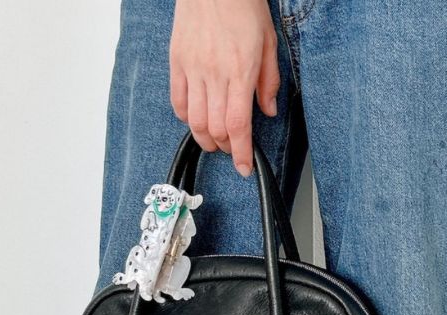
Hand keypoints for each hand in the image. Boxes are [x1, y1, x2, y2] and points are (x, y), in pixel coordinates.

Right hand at [170, 0, 279, 176]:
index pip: (238, 125)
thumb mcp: (269, 42)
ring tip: (214, 140)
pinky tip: (196, 119)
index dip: (241, 152)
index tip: (244, 167)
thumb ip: (269, 81)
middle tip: (233, 150)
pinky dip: (186, 118)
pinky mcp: (177, 63)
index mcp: (241, 71)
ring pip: (195, 120)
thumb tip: (268, 110)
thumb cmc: (243, 6)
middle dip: (225, 148)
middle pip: (215, 128)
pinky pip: (178, 101)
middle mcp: (215, 74)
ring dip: (205, 138)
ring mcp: (193, 69)